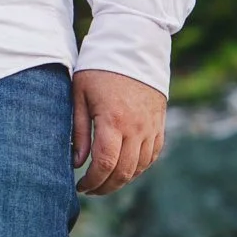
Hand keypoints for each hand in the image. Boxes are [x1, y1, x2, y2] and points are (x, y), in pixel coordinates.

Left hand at [72, 69, 165, 195]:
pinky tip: (123, 169)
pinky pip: (152, 155)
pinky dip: (138, 168)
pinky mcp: (159, 124)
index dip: (92, 181)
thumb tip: (77, 162)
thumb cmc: (99, 69)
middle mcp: (136, 128)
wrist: (134, 47)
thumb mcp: (80, 95)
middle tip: (89, 189)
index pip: (105, 164)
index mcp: (114, 120)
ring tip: (103, 181)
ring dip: (121, 180)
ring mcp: (151, 127)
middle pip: (123, 172)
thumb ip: (79, 130)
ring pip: (139, 167)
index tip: (79, 185)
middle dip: (105, 186)